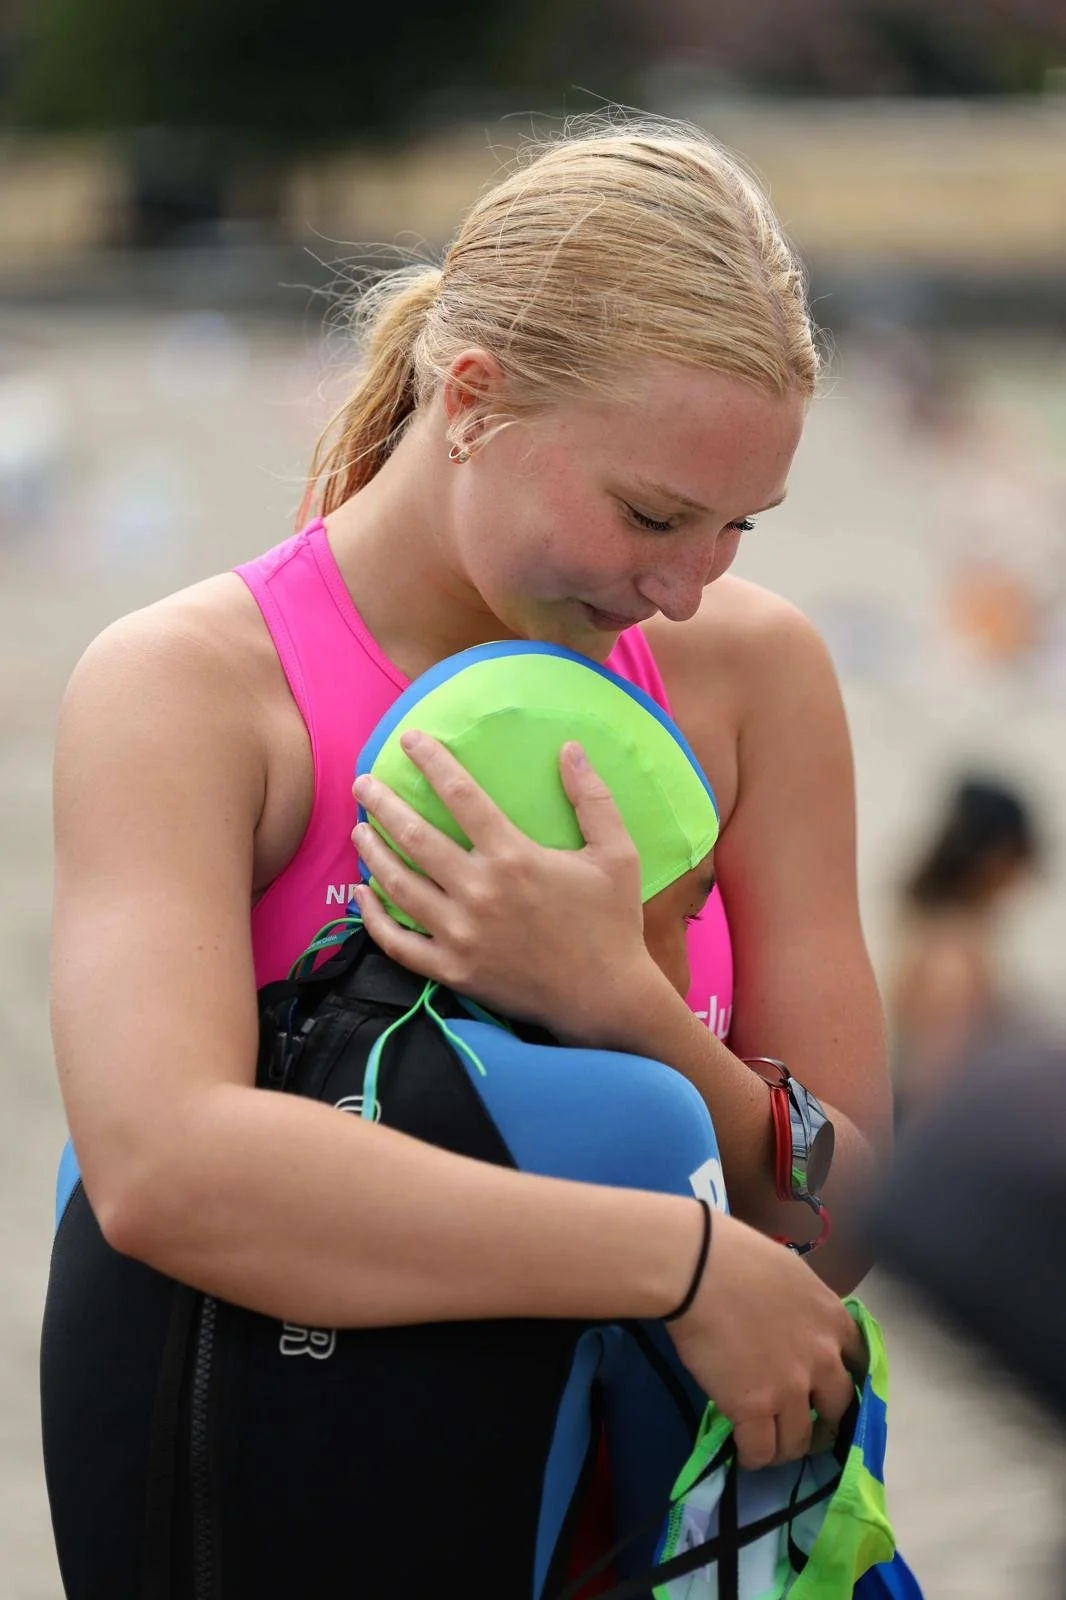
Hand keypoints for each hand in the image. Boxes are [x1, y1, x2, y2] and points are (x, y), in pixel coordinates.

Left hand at [350, 733, 655, 1042]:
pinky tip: (362, 893)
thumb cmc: (611, 923)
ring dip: (372, 852)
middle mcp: (479, 892)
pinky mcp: (452, 970)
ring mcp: (460, 934)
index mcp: (514, 857)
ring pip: (397, 885)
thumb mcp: (617, 854)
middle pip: (414, 836)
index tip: (410, 739)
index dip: (431, 761)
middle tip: (362, 783)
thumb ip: (592, 798)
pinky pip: (398, 942)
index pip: (460, 794)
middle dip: (382, 803)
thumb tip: (570, 747)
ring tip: (360, 829)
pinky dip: (373, 917)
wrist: (605, 998)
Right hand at [666, 1209, 867, 1469]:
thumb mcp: (791, 1275)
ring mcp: (790, 1388)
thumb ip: (805, 1308)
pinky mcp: (754, 1408)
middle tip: (804, 1427)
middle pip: (837, 1411)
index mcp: (834, 1321)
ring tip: (769, 1446)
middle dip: (823, 1424)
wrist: (699, 1268)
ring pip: (800, 1440)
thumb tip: (794, 1324)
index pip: (860, 1365)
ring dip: (786, 1447)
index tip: (830, 1392)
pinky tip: (745, 1452)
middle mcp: (823, 1360)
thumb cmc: (736, 1257)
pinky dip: (755, 1456)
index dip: (845, 1383)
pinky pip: (761, 1451)